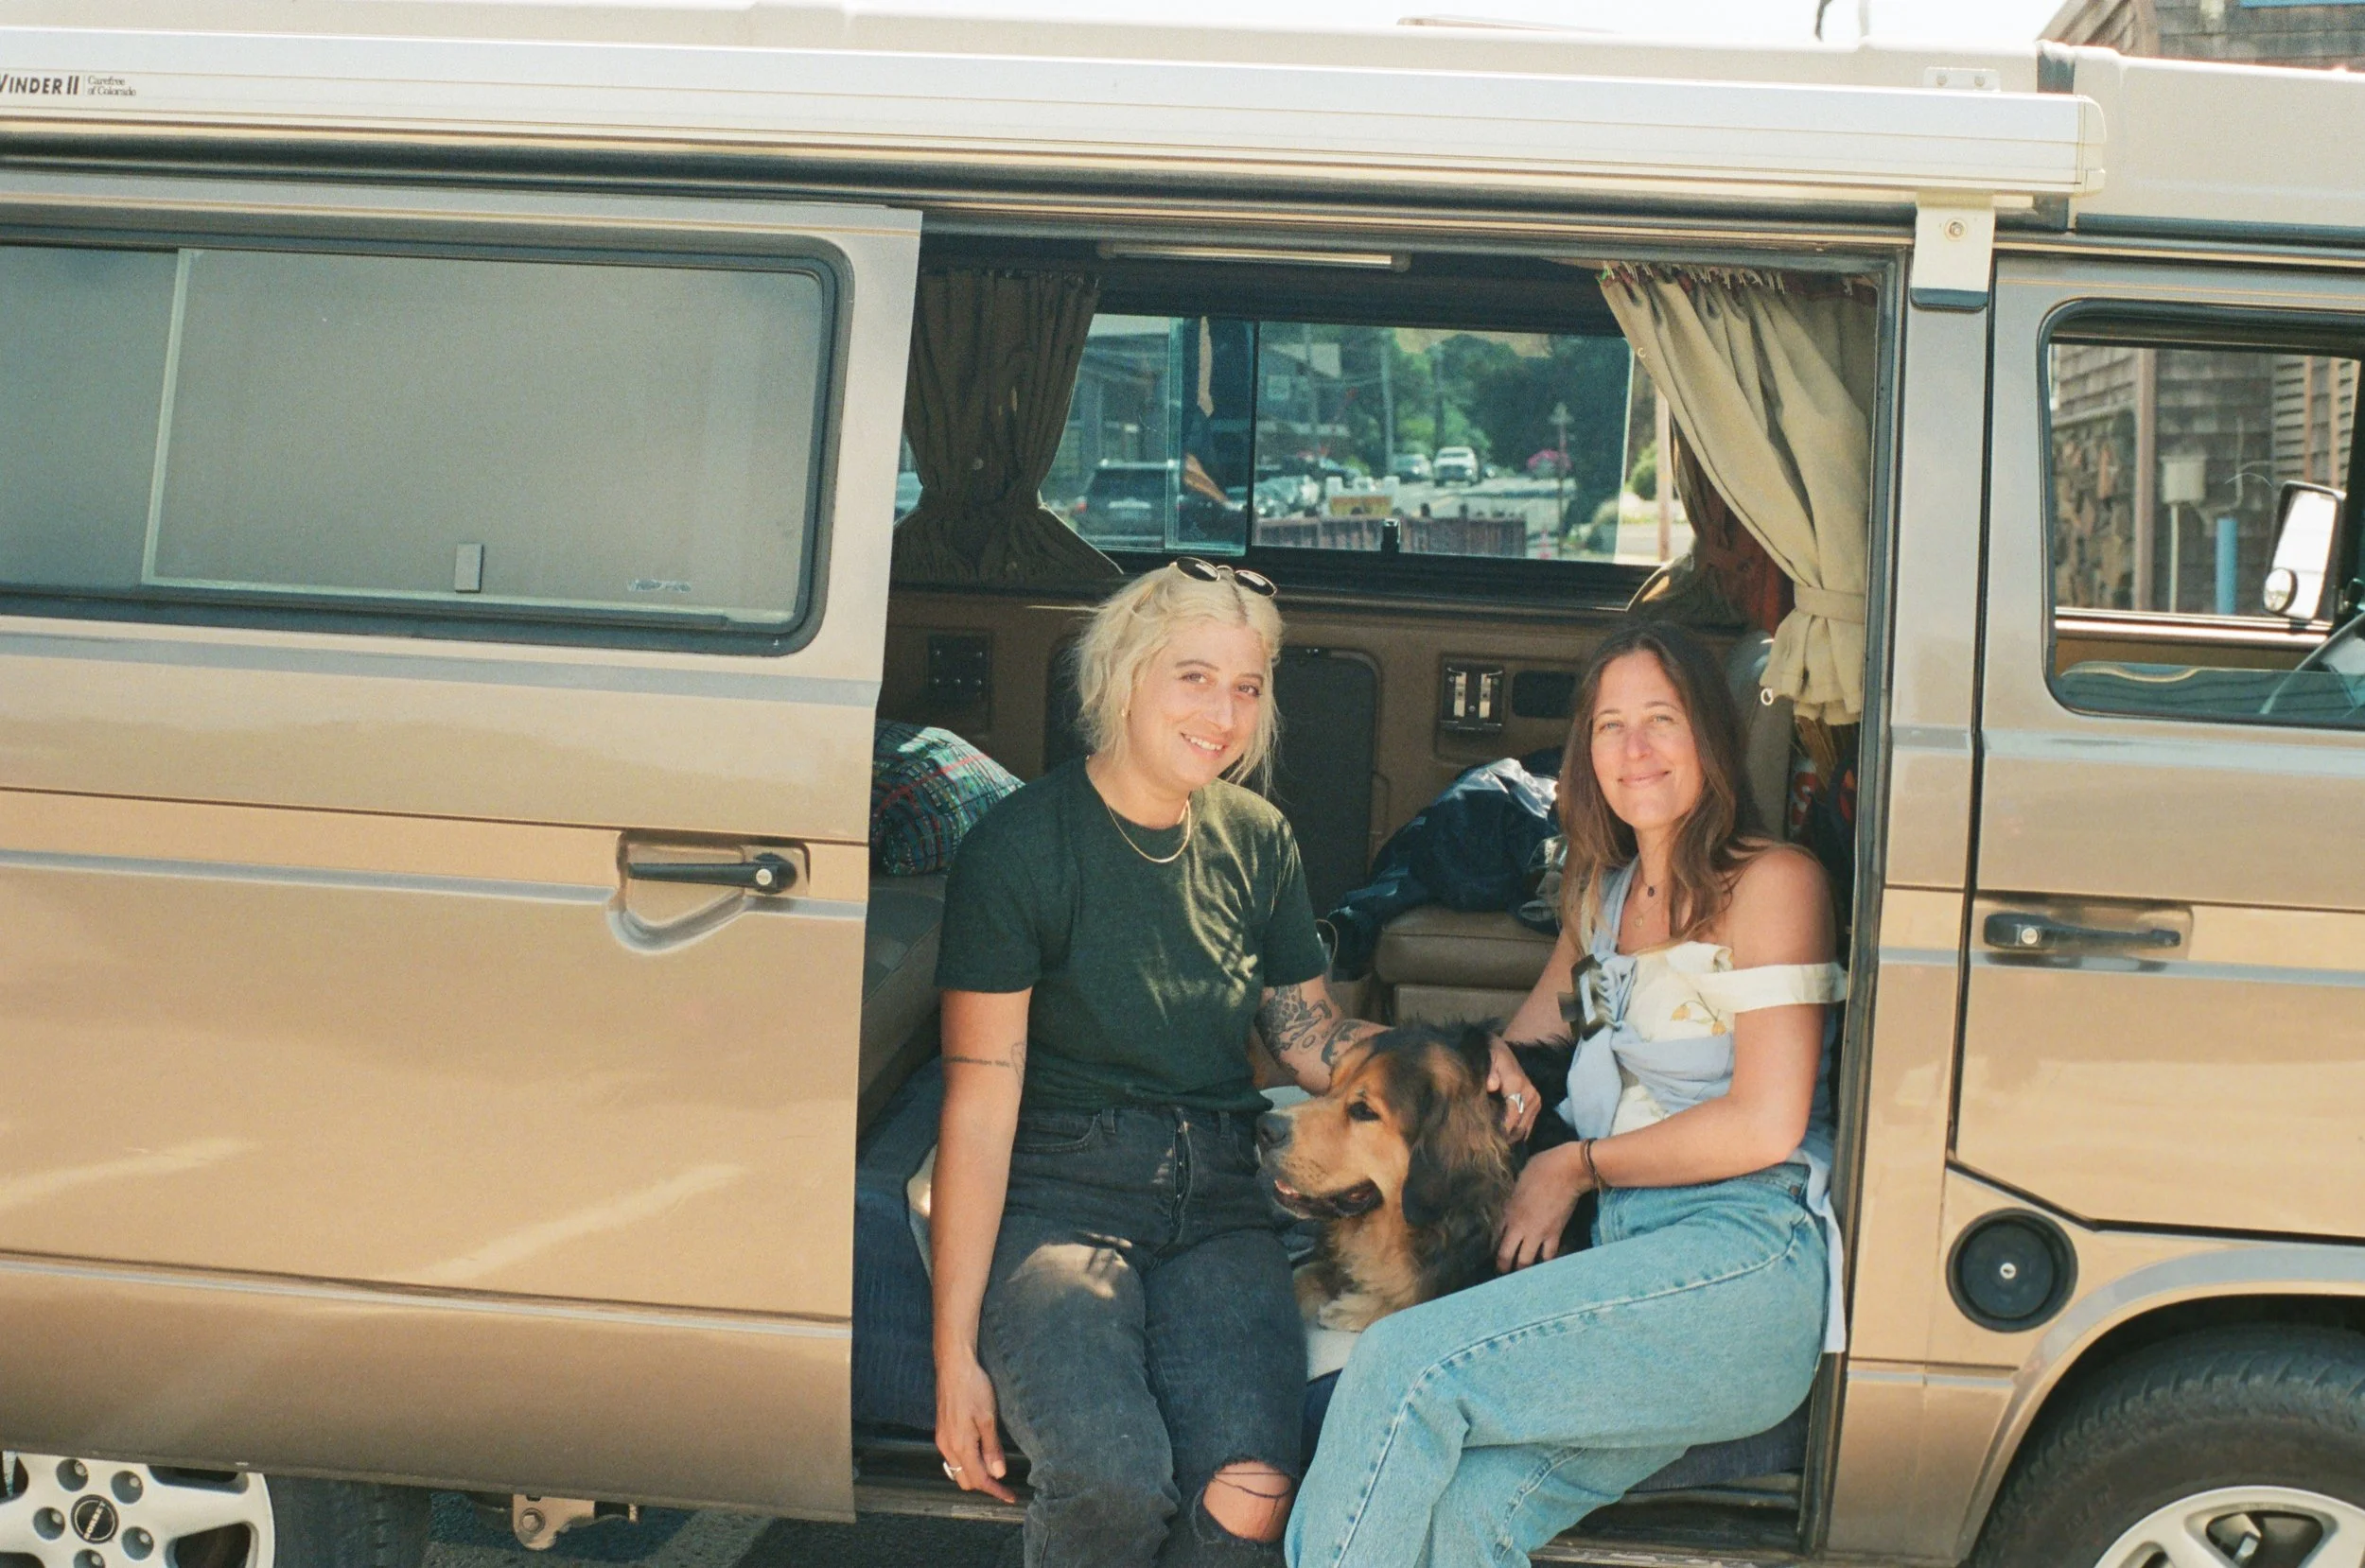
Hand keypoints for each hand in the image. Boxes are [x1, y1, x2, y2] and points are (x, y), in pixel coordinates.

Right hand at [935, 1348, 1015, 1502]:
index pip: (979, 1479)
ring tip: (994, 1467)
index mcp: (960, 1446)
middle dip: (984, 1484)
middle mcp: (947, 1447)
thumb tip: (998, 1474)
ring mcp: (942, 1439)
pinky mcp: (941, 1431)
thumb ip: (992, 1448)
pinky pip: (953, 1457)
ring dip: (975, 1473)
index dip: (995, 1490)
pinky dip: (967, 1462)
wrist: (954, 1366)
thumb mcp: (988, 1418)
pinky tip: (979, 1452)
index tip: (1010, 1497)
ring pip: (958, 1469)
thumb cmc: (973, 1388)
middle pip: (965, 1479)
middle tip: (1004, 1481)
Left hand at [1487, 1036, 1540, 1141]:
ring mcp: (1535, 1099)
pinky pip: (1529, 1125)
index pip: (1512, 1115)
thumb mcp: (1486, 1060)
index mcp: (1518, 1083)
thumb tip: (1492, 1085)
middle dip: (1505, 1137)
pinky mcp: (1536, 1103)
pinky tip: (1506, 1138)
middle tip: (1489, 1146)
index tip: (1489, 1140)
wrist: (1499, 1051)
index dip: (1502, 1130)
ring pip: (1525, 1128)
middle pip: (1520, 1125)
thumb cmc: (1490, 1057)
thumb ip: (1488, 1072)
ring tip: (1496, 1143)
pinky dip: (1518, 1133)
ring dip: (1511, 1137)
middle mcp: (1530, 1093)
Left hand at [1495, 1144, 1588, 1272]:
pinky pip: (1548, 1256)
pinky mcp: (1555, 1235)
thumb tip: (1516, 1204)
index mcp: (1508, 1210)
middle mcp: (1519, 1226)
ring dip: (1523, 1270)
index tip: (1495, 1253)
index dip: (1494, 1246)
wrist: (1566, 1171)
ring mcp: (1537, 1233)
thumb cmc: (1541, 1168)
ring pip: (1526, 1262)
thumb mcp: (1519, 1182)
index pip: (1495, 1235)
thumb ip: (1515, 1198)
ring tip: (1524, 1276)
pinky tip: (1545, 1267)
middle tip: (1504, 1273)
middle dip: (1503, 1267)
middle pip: (1506, 1255)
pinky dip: (1546, 1263)